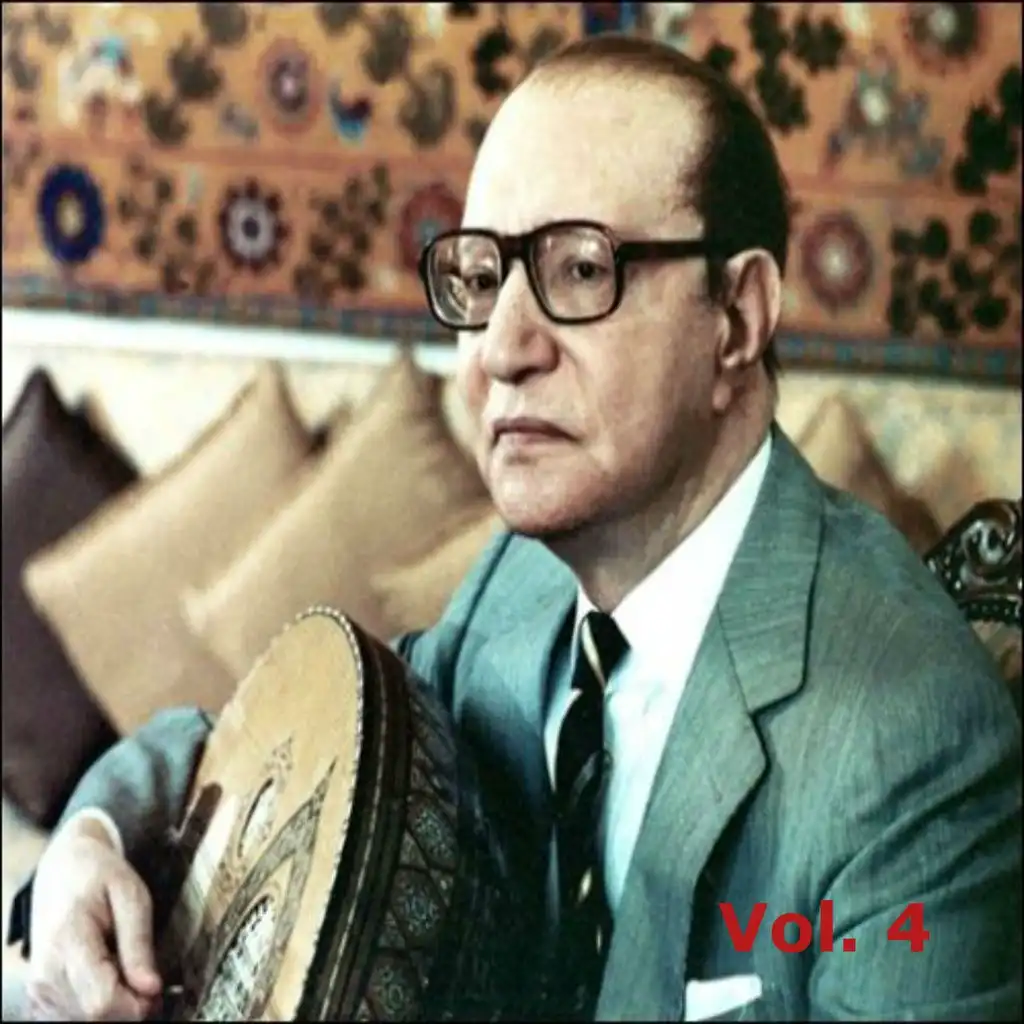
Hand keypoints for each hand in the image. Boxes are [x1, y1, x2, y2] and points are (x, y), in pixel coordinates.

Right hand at [25, 815, 163, 1020]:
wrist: (63, 870)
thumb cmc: (101, 877)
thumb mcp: (132, 896)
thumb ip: (139, 943)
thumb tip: (152, 989)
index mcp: (67, 944)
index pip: (101, 1002)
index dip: (138, 1004)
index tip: (158, 987)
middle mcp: (44, 976)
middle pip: (95, 1018)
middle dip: (130, 1005)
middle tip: (145, 974)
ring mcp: (39, 990)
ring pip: (86, 1022)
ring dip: (115, 1004)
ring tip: (123, 967)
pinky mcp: (40, 998)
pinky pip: (75, 1018)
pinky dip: (99, 1005)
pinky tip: (107, 977)